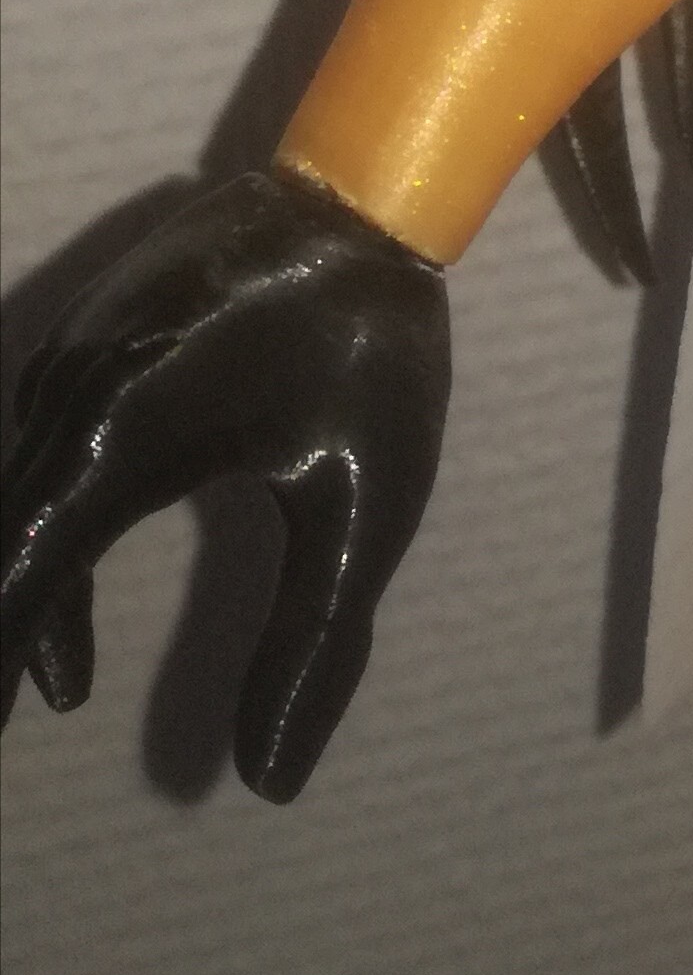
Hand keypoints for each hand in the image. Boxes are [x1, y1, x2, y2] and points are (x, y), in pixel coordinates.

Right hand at [2, 165, 449, 798]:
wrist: (366, 192)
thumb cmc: (373, 348)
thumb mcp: (365, 507)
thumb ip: (314, 644)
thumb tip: (269, 782)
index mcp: (126, 437)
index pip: (24, 577)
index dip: (0, 661)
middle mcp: (74, 394)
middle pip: (5, 540)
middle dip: (8, 638)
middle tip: (13, 723)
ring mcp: (74, 356)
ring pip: (18, 498)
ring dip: (28, 592)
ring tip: (61, 686)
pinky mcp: (91, 339)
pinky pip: (38, 454)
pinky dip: (44, 534)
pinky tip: (77, 602)